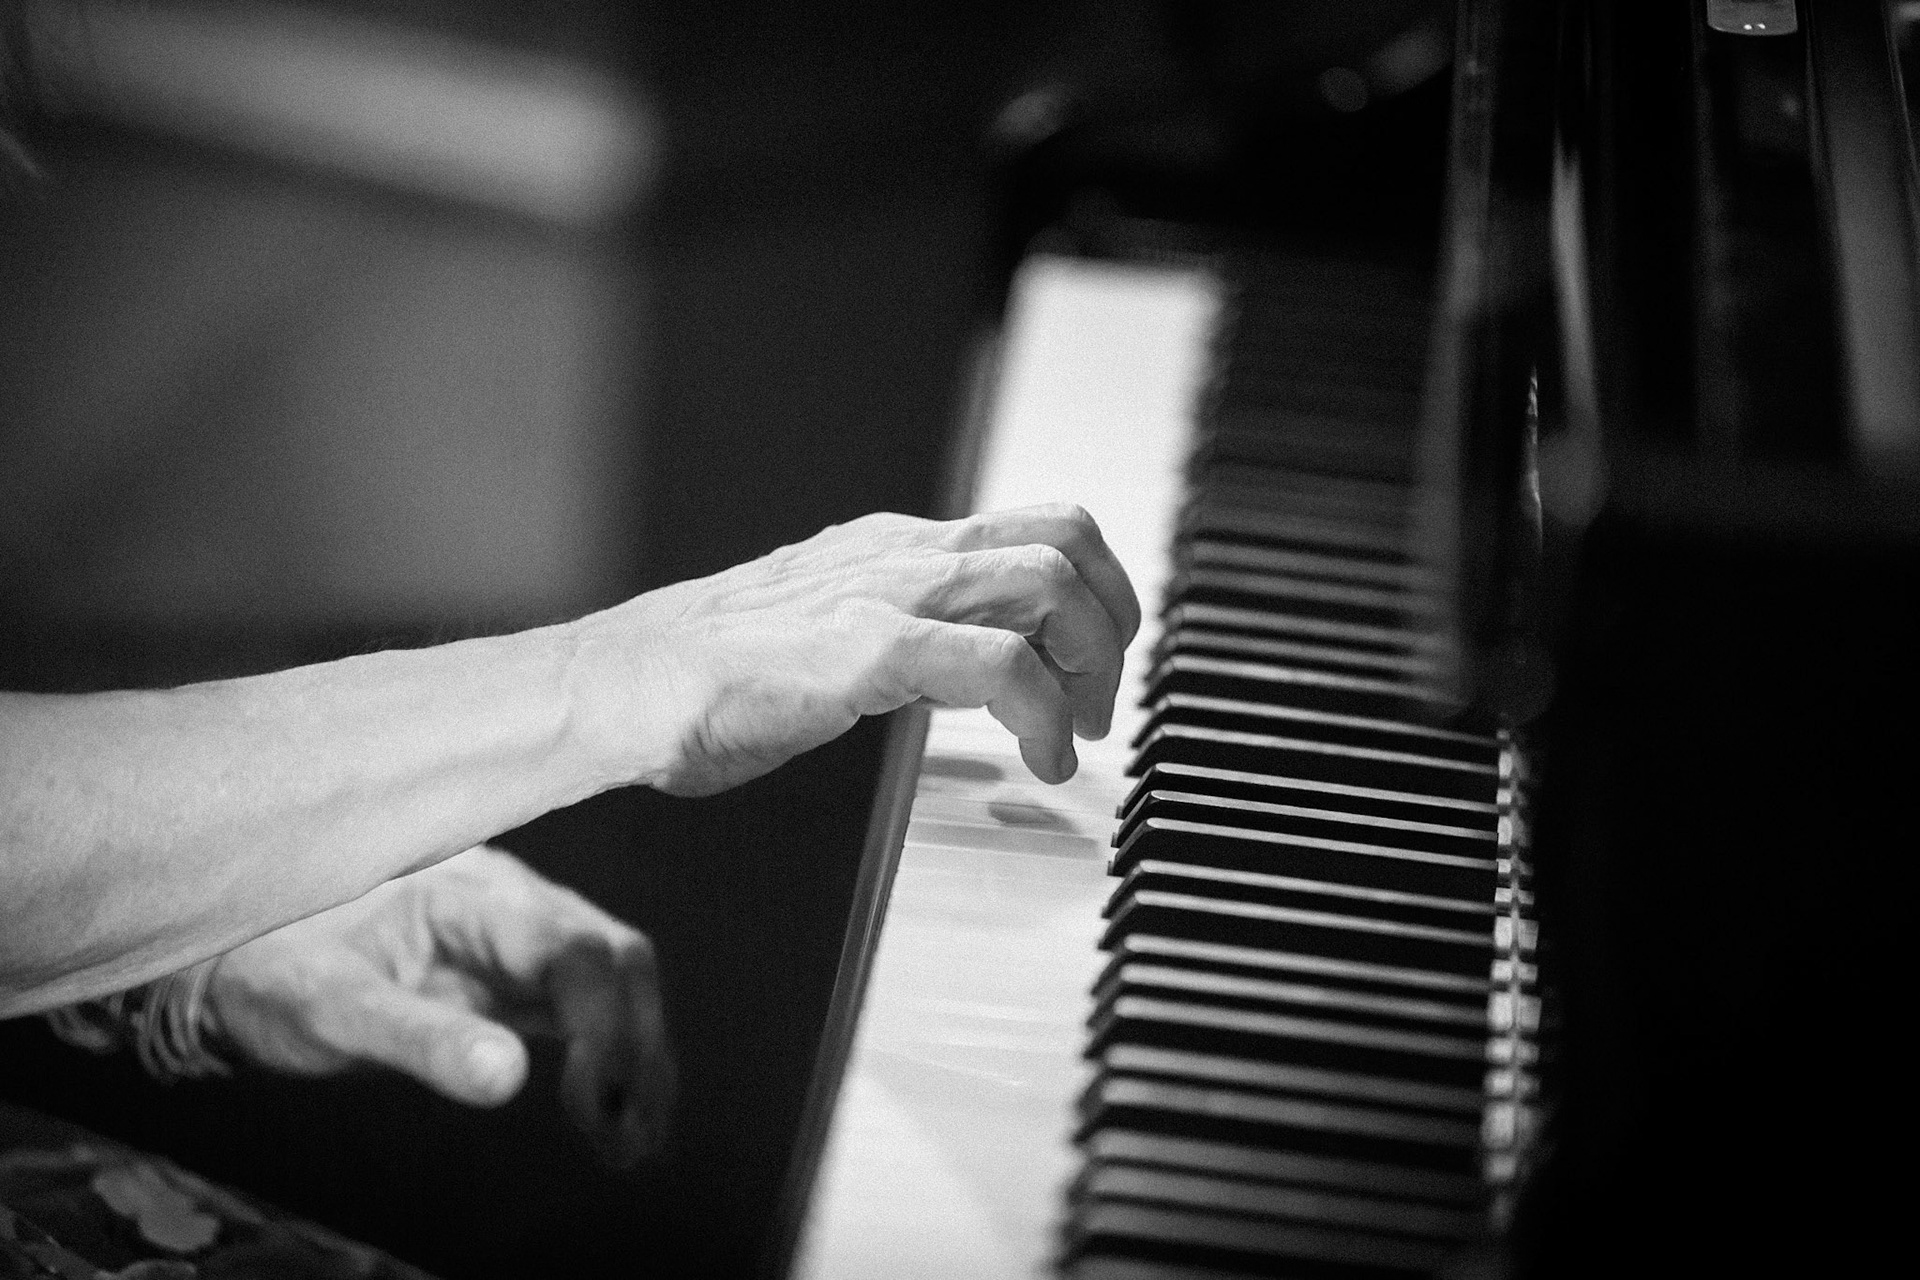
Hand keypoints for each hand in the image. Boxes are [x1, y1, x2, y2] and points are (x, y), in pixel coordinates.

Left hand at [204, 846, 671, 1168]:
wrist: (242, 955)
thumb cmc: (276, 971)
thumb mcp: (331, 1007)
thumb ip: (419, 1039)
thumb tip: (509, 1079)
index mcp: (474, 895)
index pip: (574, 949)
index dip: (603, 1024)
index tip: (591, 1105)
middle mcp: (516, 904)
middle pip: (617, 960)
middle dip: (637, 1047)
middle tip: (629, 1137)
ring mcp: (524, 938)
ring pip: (618, 983)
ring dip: (638, 1060)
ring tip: (633, 1143)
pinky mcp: (521, 976)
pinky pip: (592, 1009)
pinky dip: (615, 1064)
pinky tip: (617, 1120)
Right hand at [580, 503, 1140, 795]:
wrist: (617, 688)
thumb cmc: (704, 680)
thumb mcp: (829, 637)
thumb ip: (902, 640)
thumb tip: (971, 674)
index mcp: (894, 547)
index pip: (1038, 530)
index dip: (1093, 596)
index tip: (1089, 671)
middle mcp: (901, 553)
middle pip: (1066, 540)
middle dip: (1110, 625)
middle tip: (1097, 703)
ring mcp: (884, 594)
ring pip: (1048, 584)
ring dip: (1089, 666)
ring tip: (1073, 734)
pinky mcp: (865, 649)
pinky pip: (999, 664)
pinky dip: (1045, 717)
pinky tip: (1041, 761)